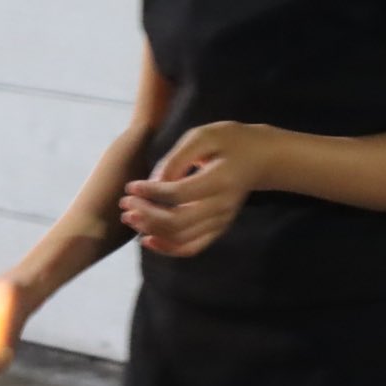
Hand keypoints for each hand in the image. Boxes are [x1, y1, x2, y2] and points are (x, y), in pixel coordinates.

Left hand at [121, 120, 279, 258]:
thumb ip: (177, 158)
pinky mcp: (219, 228)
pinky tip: (148, 240)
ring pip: (182, 238)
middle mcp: (222, 206)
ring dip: (152, 231)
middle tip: (125, 203)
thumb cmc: (230, 141)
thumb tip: (154, 183)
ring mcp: (222, 221)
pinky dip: (168, 248)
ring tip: (129, 218)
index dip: (151, 193)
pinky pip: (192, 247)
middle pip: (178, 221)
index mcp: (221, 180)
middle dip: (146, 215)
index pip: (179, 194)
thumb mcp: (204, 136)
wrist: (261, 158)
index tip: (130, 185)